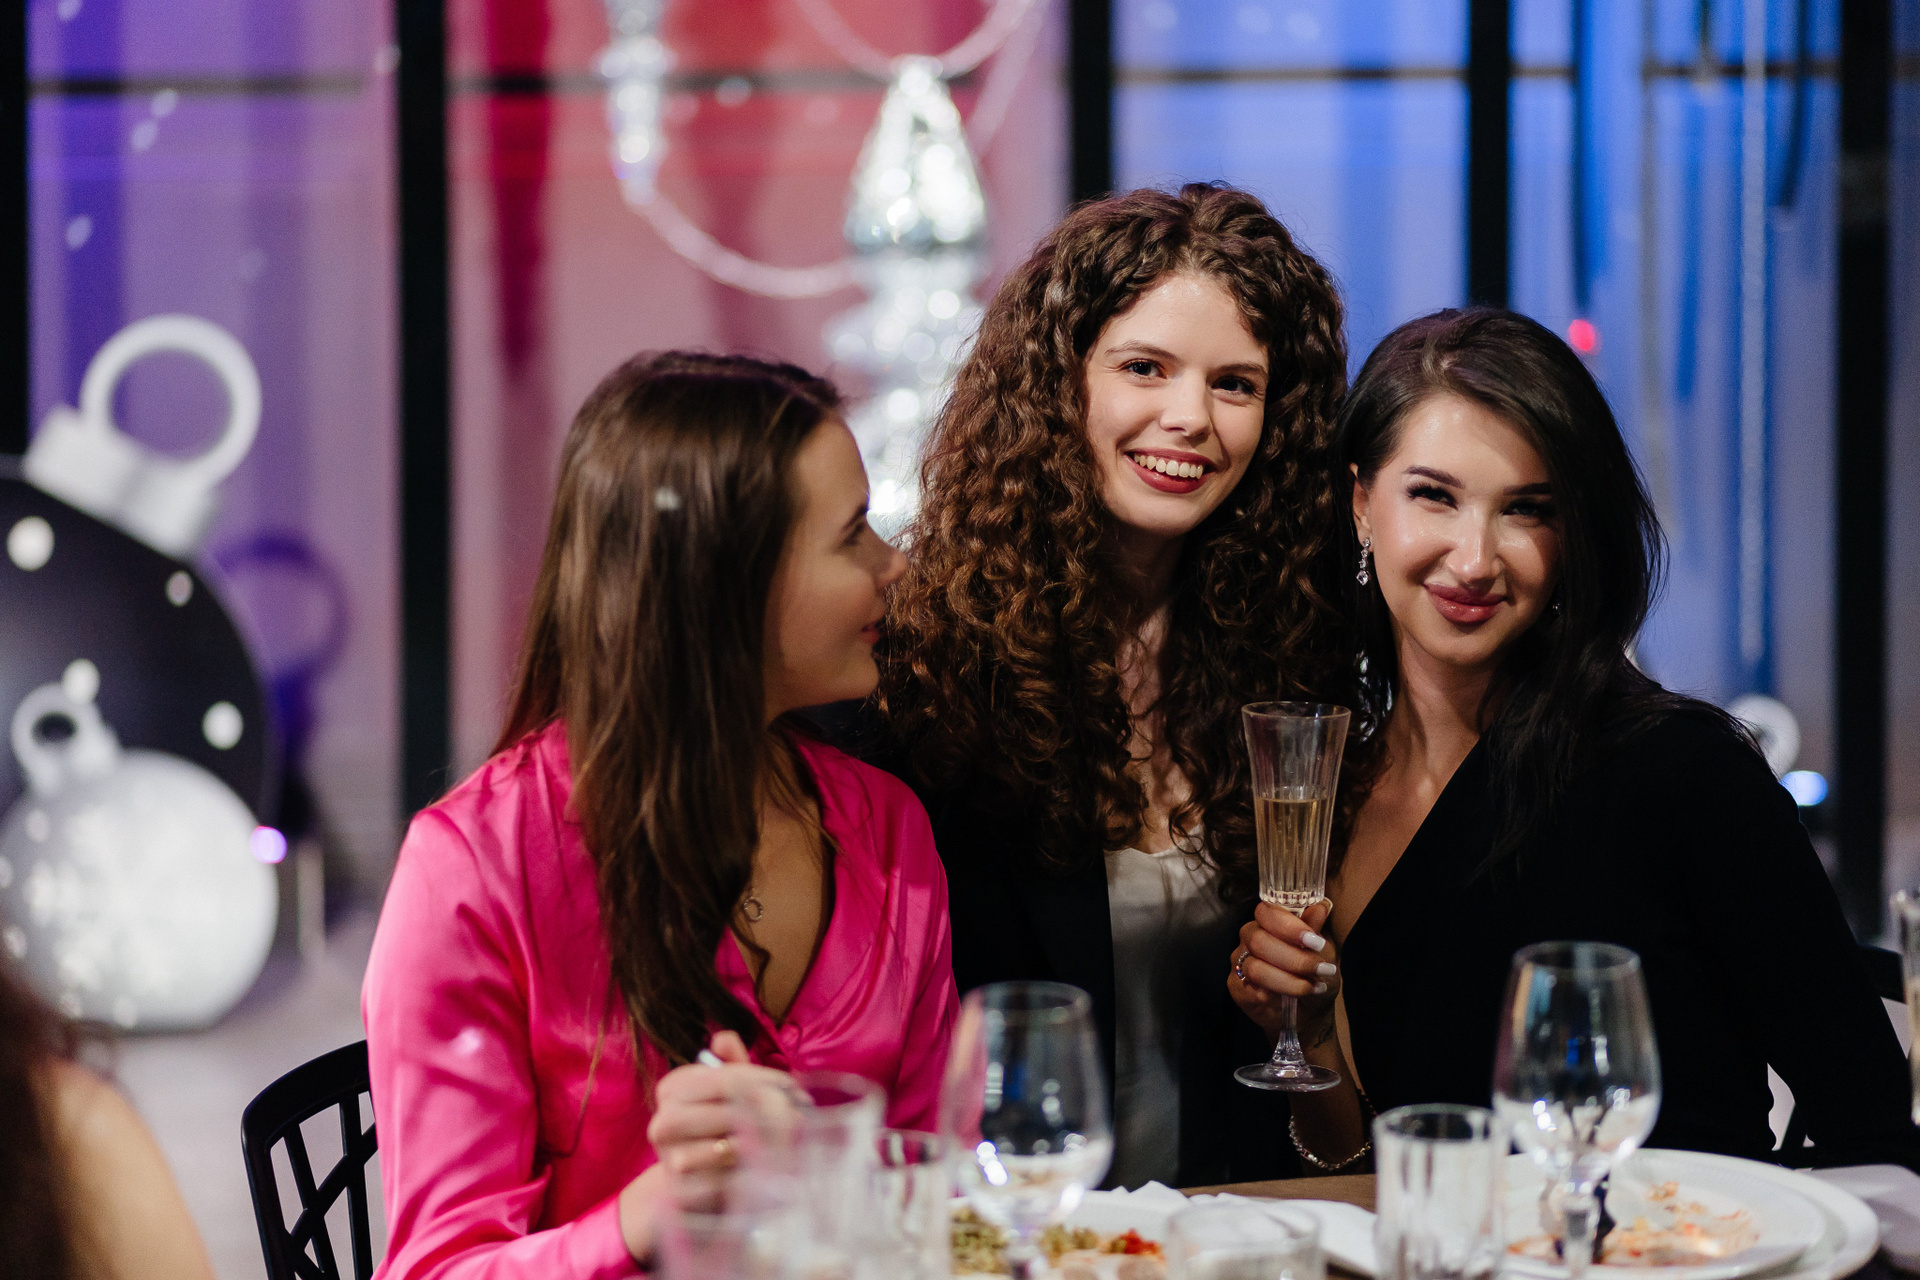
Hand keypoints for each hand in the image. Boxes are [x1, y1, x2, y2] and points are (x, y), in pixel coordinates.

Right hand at [618, 1032, 791, 1262]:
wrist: (694, 1186)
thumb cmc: (718, 1131)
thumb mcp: (726, 1093)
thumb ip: (731, 1064)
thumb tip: (724, 1039)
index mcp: (673, 1088)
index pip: (725, 1077)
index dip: (765, 1081)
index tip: (795, 1088)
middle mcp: (663, 1120)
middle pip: (728, 1108)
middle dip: (770, 1112)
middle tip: (800, 1115)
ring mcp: (668, 1157)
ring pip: (726, 1144)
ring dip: (763, 1145)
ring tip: (787, 1141)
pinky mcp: (681, 1191)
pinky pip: (724, 1180)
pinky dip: (748, 1176)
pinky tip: (764, 1170)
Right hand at [1227, 899, 1339, 1040]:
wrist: (1311, 1012)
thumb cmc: (1315, 976)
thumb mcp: (1324, 953)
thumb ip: (1316, 930)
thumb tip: (1320, 907)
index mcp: (1270, 923)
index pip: (1266, 912)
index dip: (1288, 926)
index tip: (1314, 941)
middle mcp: (1250, 938)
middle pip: (1259, 939)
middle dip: (1294, 958)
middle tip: (1320, 969)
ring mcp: (1240, 962)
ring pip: (1255, 967)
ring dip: (1289, 980)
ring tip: (1312, 987)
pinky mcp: (1236, 986)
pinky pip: (1249, 989)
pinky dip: (1275, 994)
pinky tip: (1292, 998)